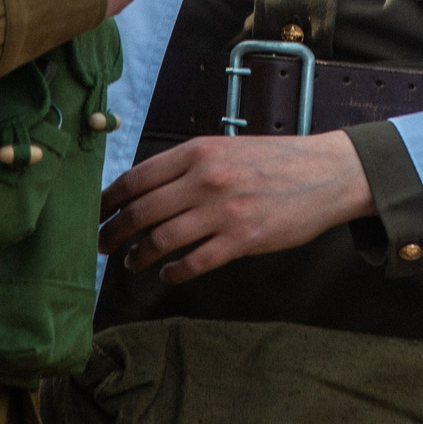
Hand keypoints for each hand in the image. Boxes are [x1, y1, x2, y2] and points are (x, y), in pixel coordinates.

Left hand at [99, 133, 373, 283]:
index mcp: (198, 152)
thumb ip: (188, 166)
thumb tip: (144, 190)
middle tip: (102, 245)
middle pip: (141, 211)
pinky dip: (174, 272)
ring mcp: (224, 211)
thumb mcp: (226, 149)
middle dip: (114, 233)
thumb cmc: (275, 161)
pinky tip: (169, 274)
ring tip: (132, 263)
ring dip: (139, 256)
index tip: (95, 214)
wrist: (327, 172)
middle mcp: (206, 179)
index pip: (136, 178)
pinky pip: (195, 263)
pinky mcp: (243, 239)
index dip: (108, 201)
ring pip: (161, 240)